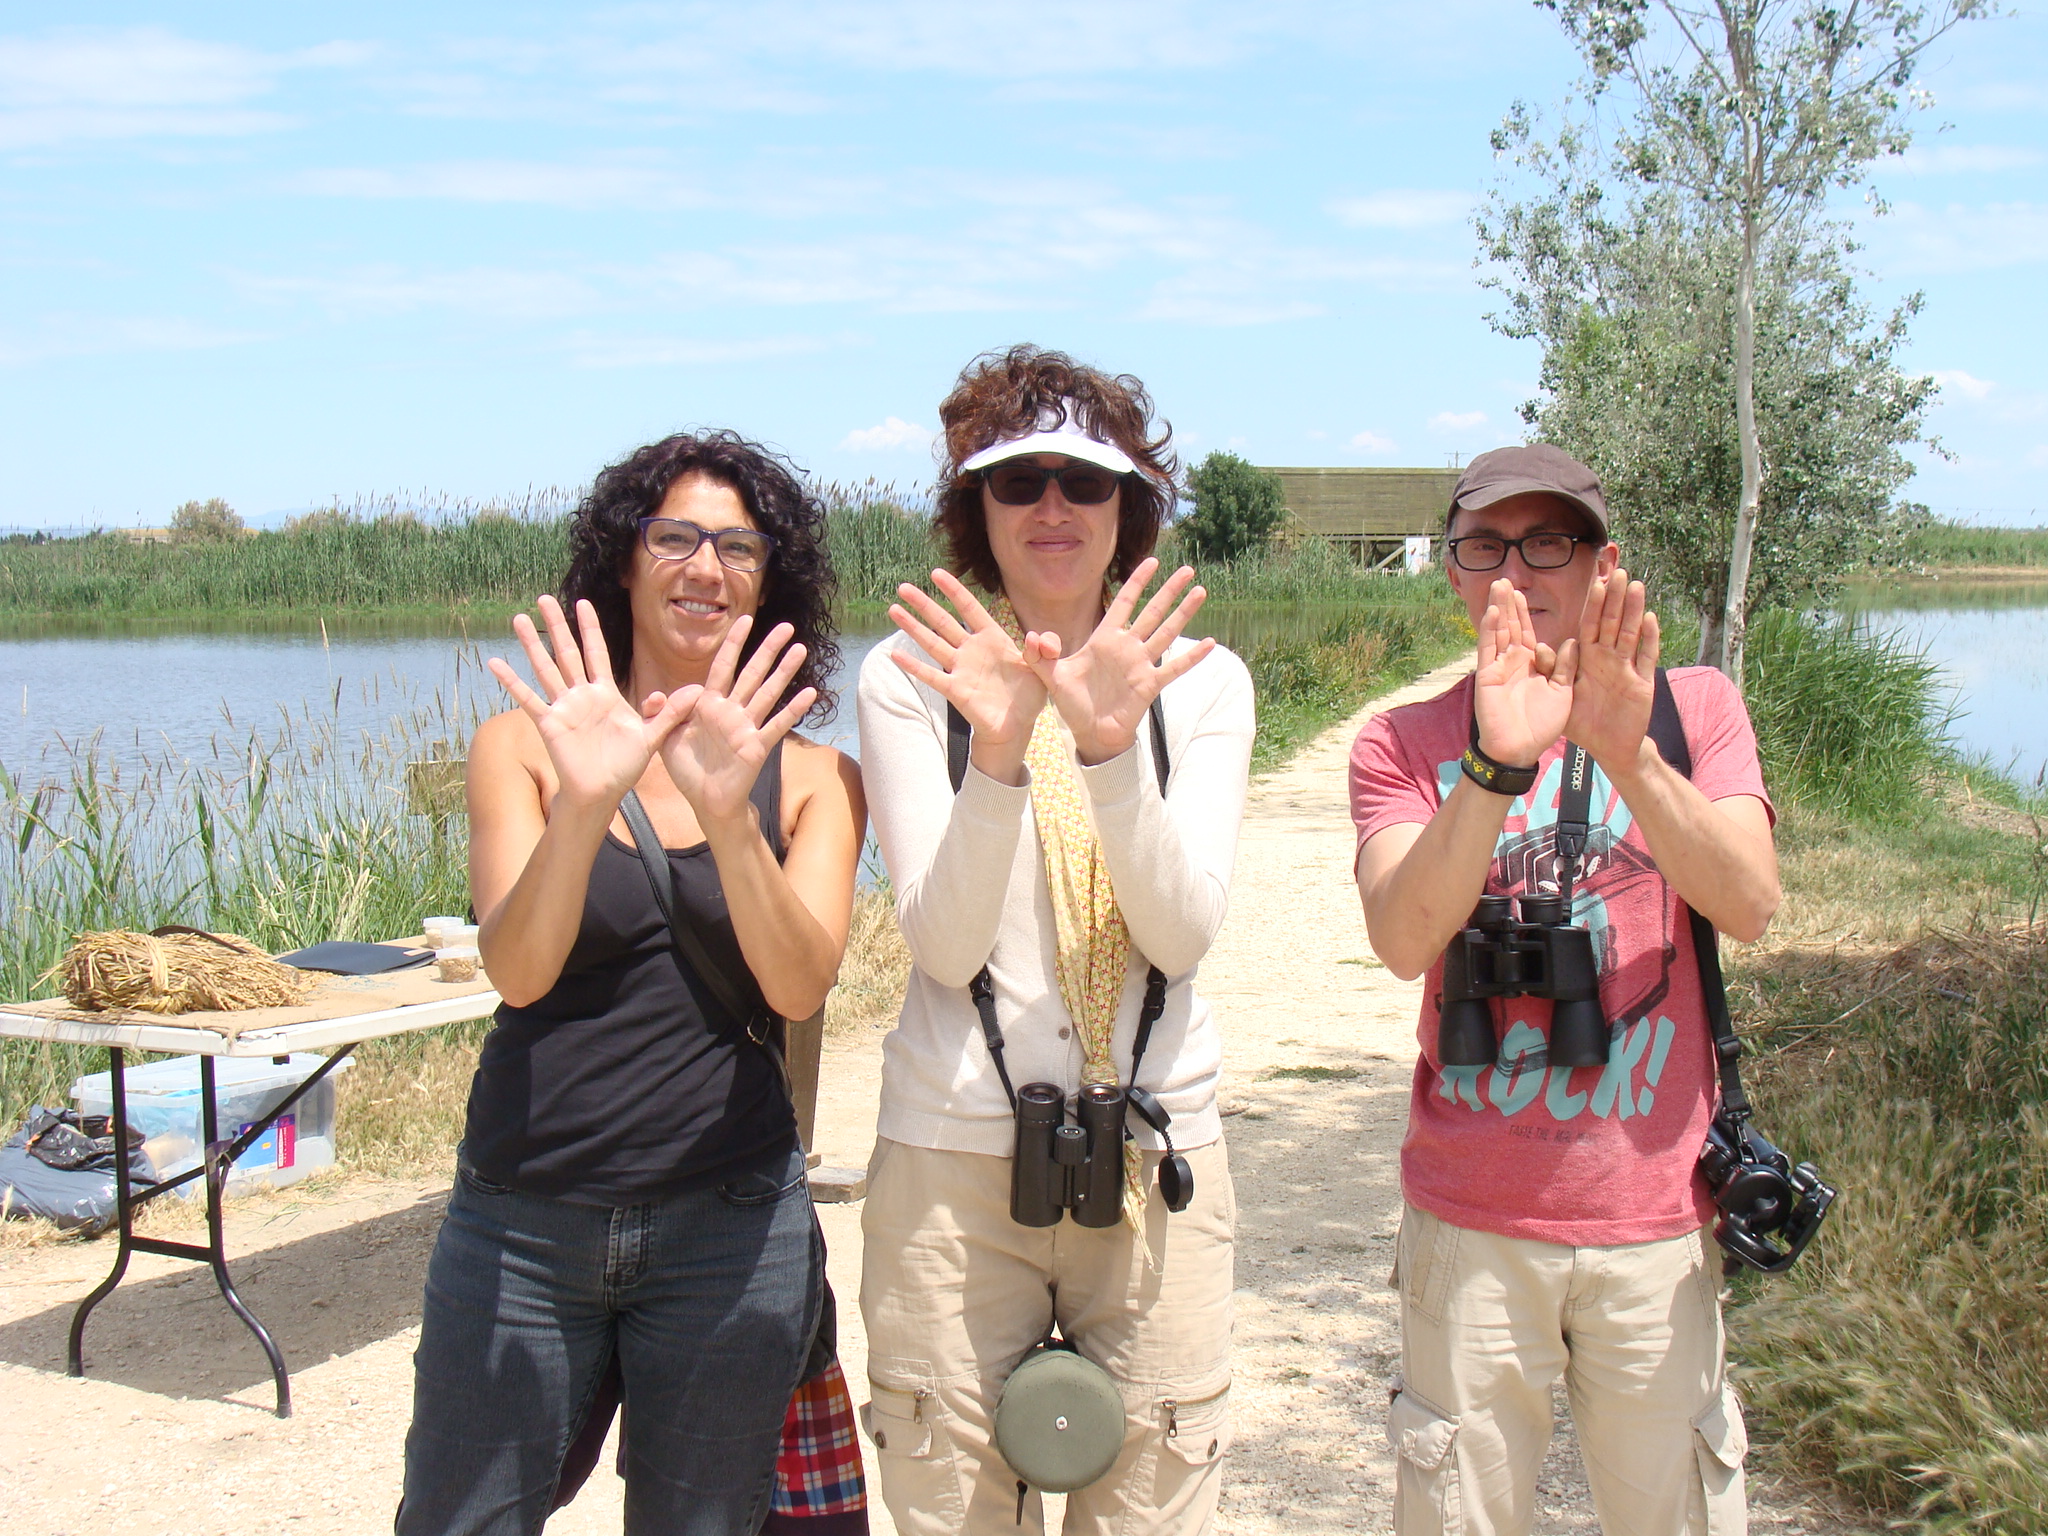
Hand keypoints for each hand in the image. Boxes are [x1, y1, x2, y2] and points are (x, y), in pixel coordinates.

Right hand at [487, 595, 692, 811]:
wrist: (603, 793)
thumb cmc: (625, 767)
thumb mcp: (652, 736)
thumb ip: (670, 713)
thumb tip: (698, 692)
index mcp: (605, 693)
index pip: (597, 652)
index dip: (589, 628)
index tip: (582, 603)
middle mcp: (582, 695)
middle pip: (567, 652)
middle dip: (557, 625)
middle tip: (545, 597)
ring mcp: (564, 707)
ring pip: (546, 668)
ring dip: (532, 644)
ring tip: (518, 618)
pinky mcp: (550, 723)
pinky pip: (529, 699)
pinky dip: (512, 682)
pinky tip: (495, 663)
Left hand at [657, 615, 817, 828]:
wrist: (704, 801)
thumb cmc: (687, 768)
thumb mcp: (663, 738)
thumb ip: (660, 714)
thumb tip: (656, 694)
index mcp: (709, 704)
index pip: (723, 666)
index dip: (734, 643)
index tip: (746, 619)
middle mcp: (731, 711)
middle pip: (752, 673)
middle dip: (768, 649)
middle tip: (787, 626)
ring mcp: (746, 727)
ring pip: (768, 692)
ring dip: (784, 671)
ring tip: (800, 649)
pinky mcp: (756, 746)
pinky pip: (776, 725)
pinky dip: (793, 710)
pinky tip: (809, 694)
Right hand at [888, 570, 1047, 745]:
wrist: (1017, 726)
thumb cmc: (1028, 695)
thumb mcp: (1043, 667)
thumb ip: (1043, 649)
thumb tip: (1037, 637)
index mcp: (993, 639)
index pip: (970, 609)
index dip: (954, 590)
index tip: (936, 573)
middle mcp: (972, 650)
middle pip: (943, 622)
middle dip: (924, 604)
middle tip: (903, 587)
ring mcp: (961, 669)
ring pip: (932, 643)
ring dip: (913, 627)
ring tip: (893, 609)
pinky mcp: (956, 690)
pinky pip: (932, 675)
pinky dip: (914, 666)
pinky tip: (896, 654)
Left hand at [1024, 559, 1215, 765]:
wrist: (1090, 732)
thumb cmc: (1074, 703)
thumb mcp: (1050, 677)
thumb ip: (1039, 655)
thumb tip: (1030, 636)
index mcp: (1105, 639)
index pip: (1124, 603)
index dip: (1137, 582)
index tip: (1152, 561)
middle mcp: (1127, 647)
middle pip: (1152, 611)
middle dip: (1169, 590)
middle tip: (1187, 569)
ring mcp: (1141, 665)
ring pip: (1166, 632)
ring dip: (1183, 613)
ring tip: (1200, 591)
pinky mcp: (1149, 685)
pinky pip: (1174, 668)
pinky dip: (1191, 656)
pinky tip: (1209, 643)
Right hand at [1473, 579, 1575, 767]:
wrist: (1520, 749)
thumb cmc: (1541, 726)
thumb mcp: (1563, 693)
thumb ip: (1566, 667)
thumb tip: (1574, 641)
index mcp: (1532, 665)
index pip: (1528, 632)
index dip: (1526, 612)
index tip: (1524, 592)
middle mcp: (1513, 662)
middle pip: (1511, 626)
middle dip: (1509, 604)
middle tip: (1506, 579)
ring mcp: (1498, 667)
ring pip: (1498, 631)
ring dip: (1497, 609)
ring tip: (1498, 585)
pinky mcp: (1487, 675)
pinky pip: (1489, 648)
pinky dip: (1490, 630)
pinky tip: (1492, 611)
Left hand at [1562, 568, 1658, 775]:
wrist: (1608, 747)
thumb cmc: (1584, 720)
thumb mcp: (1562, 695)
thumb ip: (1552, 670)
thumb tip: (1537, 646)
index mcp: (1588, 658)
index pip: (1591, 624)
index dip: (1594, 603)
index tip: (1596, 579)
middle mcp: (1609, 658)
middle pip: (1612, 622)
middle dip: (1615, 598)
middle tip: (1619, 571)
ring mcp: (1628, 669)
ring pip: (1630, 634)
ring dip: (1633, 610)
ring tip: (1634, 586)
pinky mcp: (1642, 684)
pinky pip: (1646, 658)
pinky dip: (1648, 639)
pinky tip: (1649, 618)